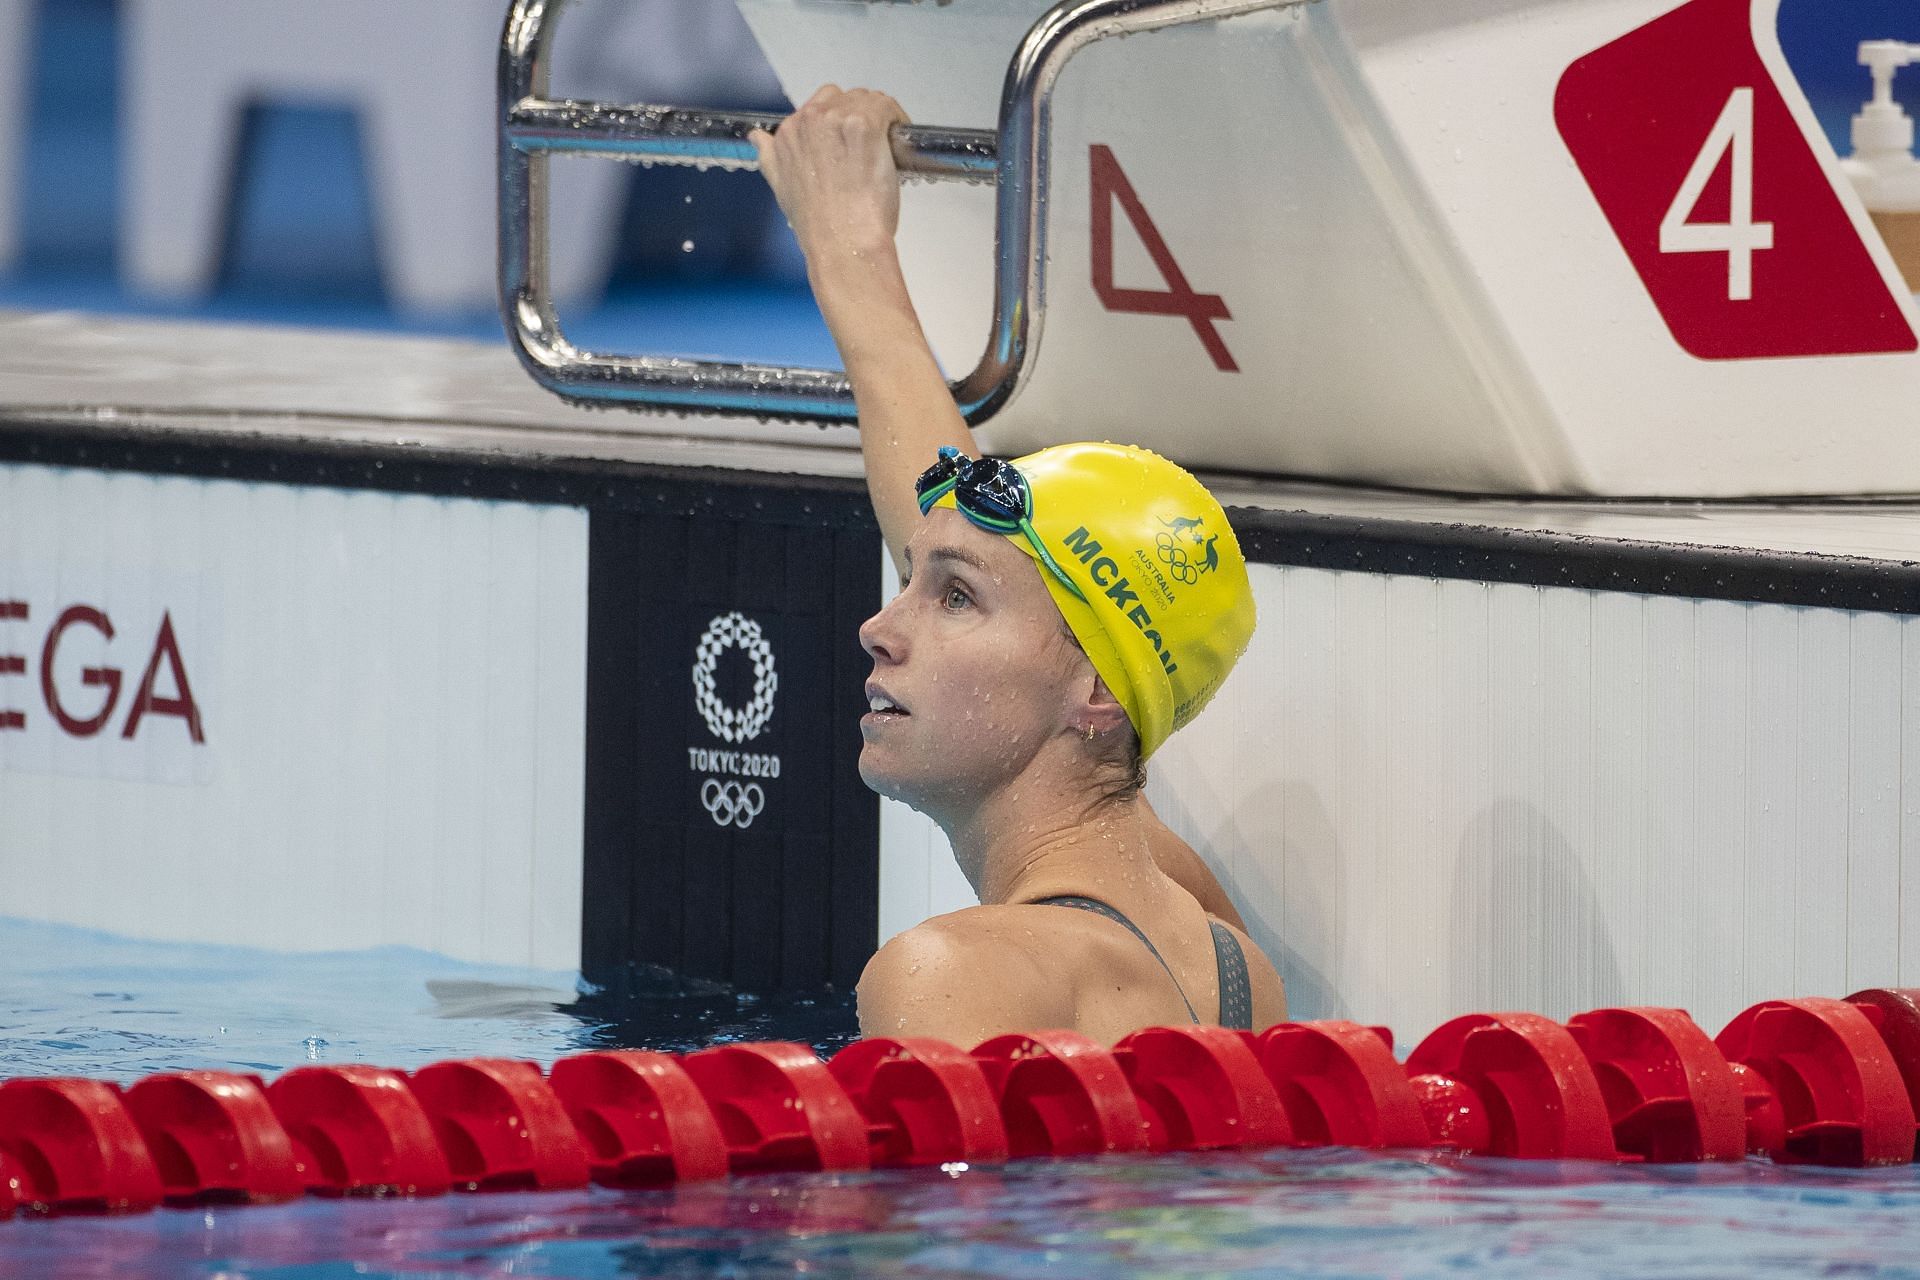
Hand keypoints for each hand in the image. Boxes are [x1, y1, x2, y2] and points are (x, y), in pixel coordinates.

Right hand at [751, 86, 909, 263]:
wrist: (843, 243)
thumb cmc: (820, 225)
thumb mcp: (782, 187)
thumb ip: (771, 157)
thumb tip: (759, 139)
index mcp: (787, 134)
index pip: (819, 108)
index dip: (840, 126)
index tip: (853, 144)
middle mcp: (807, 120)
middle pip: (843, 99)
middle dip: (859, 118)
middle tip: (872, 148)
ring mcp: (835, 120)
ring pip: (866, 100)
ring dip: (880, 119)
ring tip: (887, 149)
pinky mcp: (863, 125)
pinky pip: (886, 107)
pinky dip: (896, 121)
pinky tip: (898, 145)